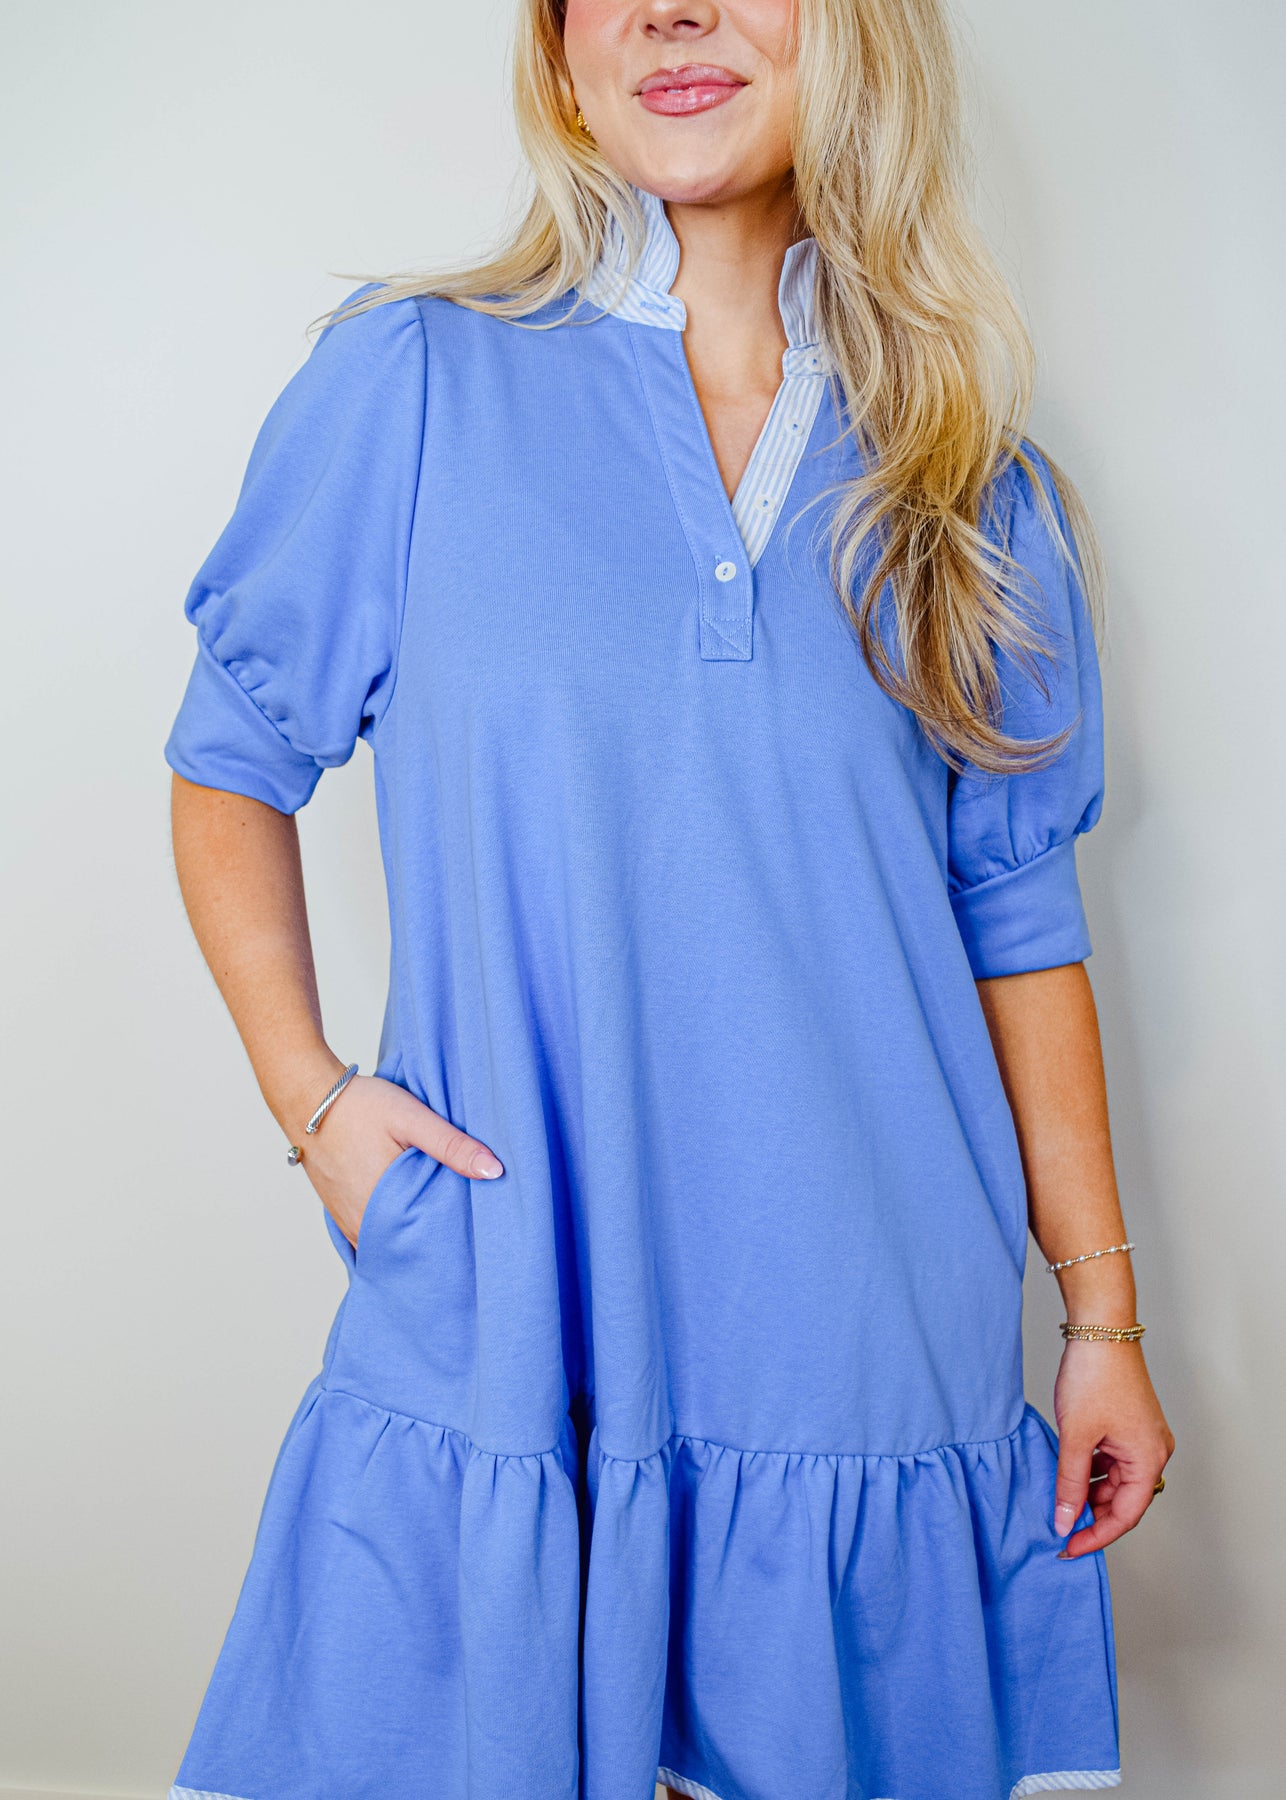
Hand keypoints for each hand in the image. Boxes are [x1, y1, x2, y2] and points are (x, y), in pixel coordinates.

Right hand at [293, 1073, 502, 1249]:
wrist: (307, 1098)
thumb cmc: (359, 1106)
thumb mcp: (412, 1118)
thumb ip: (452, 1145)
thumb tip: (495, 1172)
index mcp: (385, 1206)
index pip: (429, 1241)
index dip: (453, 1238)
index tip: (475, 1234)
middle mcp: (362, 1223)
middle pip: (407, 1246)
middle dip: (433, 1241)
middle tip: (462, 1233)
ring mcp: (347, 1220)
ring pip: (387, 1242)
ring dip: (409, 1236)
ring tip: (437, 1225)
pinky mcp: (339, 1212)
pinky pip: (369, 1234)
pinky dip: (388, 1229)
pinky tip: (405, 1217)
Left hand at [1052, 1337, 1173, 1557]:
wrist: (1100, 1329)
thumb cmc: (1094, 1376)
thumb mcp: (1076, 1437)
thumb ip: (1070, 1484)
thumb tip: (1065, 1521)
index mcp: (1148, 1459)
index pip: (1126, 1516)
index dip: (1096, 1536)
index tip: (1069, 1548)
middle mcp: (1154, 1451)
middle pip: (1124, 1500)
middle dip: (1092, 1515)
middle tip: (1060, 1526)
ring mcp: (1144, 1437)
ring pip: (1117, 1481)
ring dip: (1091, 1492)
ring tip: (1061, 1498)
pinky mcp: (1131, 1425)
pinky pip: (1114, 1460)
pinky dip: (1093, 1470)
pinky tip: (1070, 1470)